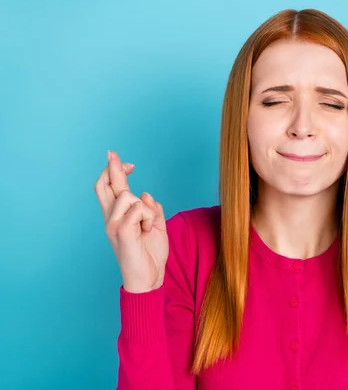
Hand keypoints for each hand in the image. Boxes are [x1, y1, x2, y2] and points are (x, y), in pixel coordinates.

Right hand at [94, 150, 167, 292]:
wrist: (149, 279)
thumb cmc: (150, 254)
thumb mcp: (156, 227)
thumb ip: (152, 209)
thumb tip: (146, 194)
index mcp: (118, 217)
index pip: (109, 189)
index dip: (114, 172)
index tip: (127, 162)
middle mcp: (111, 219)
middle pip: (105, 185)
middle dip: (112, 167)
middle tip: (113, 153)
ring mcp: (114, 225)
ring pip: (131, 196)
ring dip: (147, 209)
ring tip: (147, 227)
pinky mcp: (121, 232)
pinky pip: (139, 209)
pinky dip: (149, 218)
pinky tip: (147, 231)